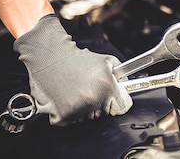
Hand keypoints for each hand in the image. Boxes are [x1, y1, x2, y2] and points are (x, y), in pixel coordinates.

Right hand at [13, 14, 132, 125]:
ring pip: (89, 118)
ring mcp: (77, 109)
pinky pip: (73, 121)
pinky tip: (67, 97)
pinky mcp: (62, 116)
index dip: (118, 100)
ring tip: (77, 91)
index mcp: (106, 86)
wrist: (50, 57)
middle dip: (100, 102)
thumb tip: (129, 86)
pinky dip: (70, 112)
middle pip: (105, 113)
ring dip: (85, 108)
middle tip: (89, 88)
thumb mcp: (107, 61)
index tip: (113, 97)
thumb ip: (122, 75)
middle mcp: (93, 99)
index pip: (123, 107)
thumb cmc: (77, 59)